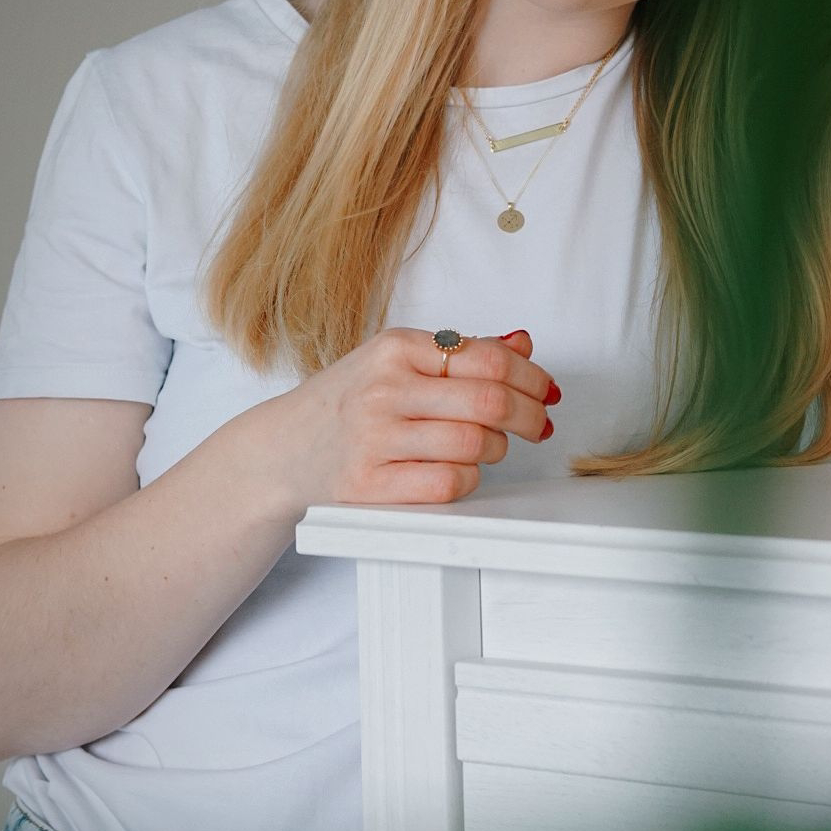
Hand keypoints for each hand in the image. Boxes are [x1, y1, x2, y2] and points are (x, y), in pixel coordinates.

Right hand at [244, 327, 557, 513]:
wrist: (283, 450)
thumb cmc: (347, 402)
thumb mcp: (398, 361)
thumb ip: (461, 352)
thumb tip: (522, 343)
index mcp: (395, 348)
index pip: (489, 358)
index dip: (532, 377)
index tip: (546, 390)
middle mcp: (384, 389)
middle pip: (490, 402)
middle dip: (530, 416)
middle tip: (540, 424)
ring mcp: (374, 439)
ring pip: (475, 445)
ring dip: (498, 450)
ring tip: (490, 446)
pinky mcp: (369, 486)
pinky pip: (449, 484)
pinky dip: (468, 480)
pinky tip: (459, 470)